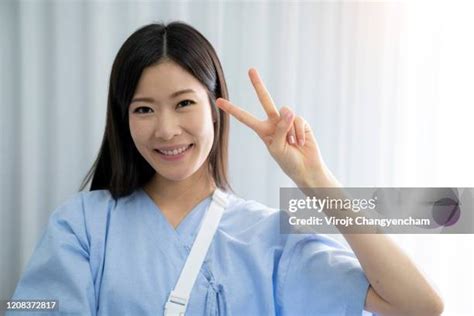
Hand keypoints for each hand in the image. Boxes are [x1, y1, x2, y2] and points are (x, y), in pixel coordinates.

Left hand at [216, 68, 335, 186]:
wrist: (306, 168)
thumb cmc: (288, 161)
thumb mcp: (278, 148)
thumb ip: (281, 128)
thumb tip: (289, 109)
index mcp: (262, 131)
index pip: (245, 118)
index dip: (233, 110)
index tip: (219, 101)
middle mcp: (274, 122)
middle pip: (265, 100)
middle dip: (258, 85)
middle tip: (251, 70)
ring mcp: (287, 121)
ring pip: (287, 114)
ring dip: (290, 132)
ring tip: (293, 145)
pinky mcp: (300, 122)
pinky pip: (298, 120)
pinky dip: (299, 133)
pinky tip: (301, 142)